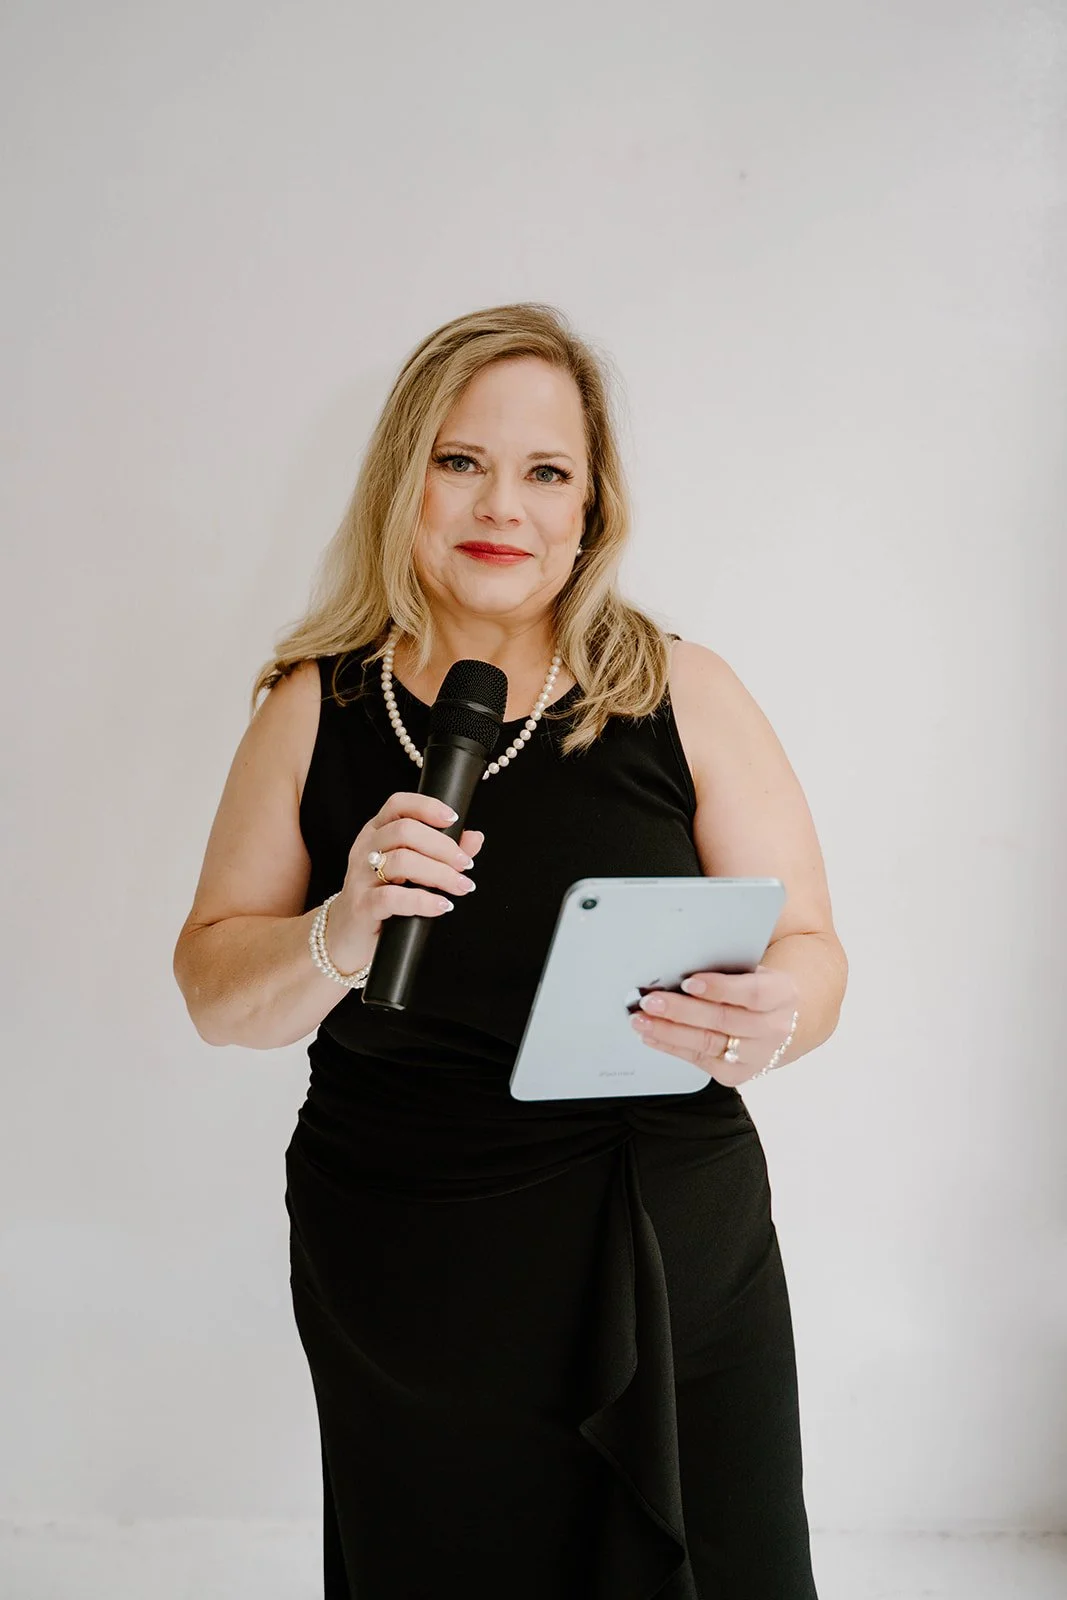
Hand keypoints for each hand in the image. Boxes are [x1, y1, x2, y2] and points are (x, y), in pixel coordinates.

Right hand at [326, 793, 483, 971]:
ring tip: (460, 886)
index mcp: (377, 833)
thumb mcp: (410, 871)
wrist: (347, 935)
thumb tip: (474, 837)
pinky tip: (441, 905)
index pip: (399, 805)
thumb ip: (442, 852)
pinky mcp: (362, 905)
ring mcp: (360, 877)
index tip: (453, 819)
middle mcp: (366, 849)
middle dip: (443, 846)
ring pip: (402, 861)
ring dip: (439, 874)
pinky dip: (423, 900)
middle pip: (405, 831)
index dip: (427, 807)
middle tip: (465, 865)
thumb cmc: (381, 897)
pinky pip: (393, 898)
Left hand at [629, 964, 798, 1086]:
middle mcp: (774, 1028)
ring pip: (708, 1044)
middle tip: (650, 1001)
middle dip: (682, 1011)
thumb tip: (679, 962)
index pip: (752, 993)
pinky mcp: (736, 1074)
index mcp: (782, 994)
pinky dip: (671, 1046)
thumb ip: (726, 966)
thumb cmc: (753, 988)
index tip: (688, 981)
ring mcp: (756, 1056)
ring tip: (641, 1020)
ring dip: (668, 1032)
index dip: (720, 988)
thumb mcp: (751, 970)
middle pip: (724, 1021)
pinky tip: (651, 1036)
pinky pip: (698, 1060)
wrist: (775, 1022)